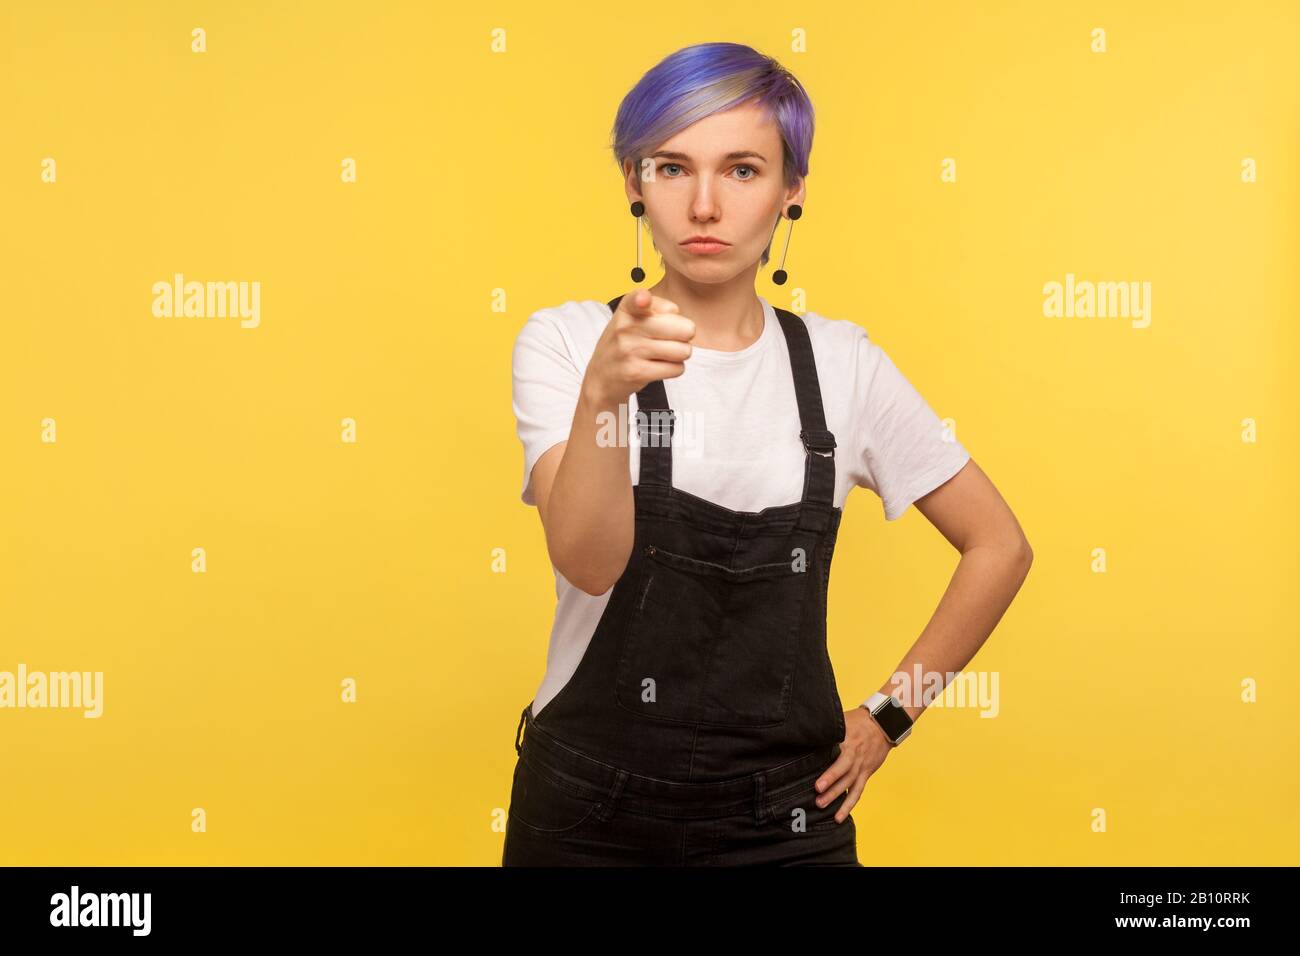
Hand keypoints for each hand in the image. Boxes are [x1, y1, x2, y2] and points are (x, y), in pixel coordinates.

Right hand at [582, 289, 695, 407]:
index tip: (643, 300)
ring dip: (680, 354)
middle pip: (684, 329)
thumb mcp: (633, 317)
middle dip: (685, 336)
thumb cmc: (625, 342)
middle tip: (671, 338)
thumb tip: (683, 323)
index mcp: (628, 308)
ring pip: (683, 351)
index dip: (643, 299)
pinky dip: (673, 368)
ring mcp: (631, 350)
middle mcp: (626, 327)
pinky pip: (677, 369)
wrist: (602, 376)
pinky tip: (658, 365)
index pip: (639, 299)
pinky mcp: (637, 372)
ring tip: (664, 353)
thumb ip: (660, 308)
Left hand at [813, 707, 894, 822]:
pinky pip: (857, 791)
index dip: (826, 757)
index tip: (812, 764)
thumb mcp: (843, 720)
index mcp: (847, 739)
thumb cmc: (858, 721)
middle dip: (831, 779)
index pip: (834, 748)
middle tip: (816, 790)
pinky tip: (839, 816)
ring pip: (849, 782)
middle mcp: (854, 754)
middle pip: (843, 768)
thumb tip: (804, 731)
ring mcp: (861, 765)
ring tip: (821, 805)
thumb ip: (827, 728)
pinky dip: (849, 804)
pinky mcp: (865, 773)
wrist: (884, 725)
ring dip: (837, 796)